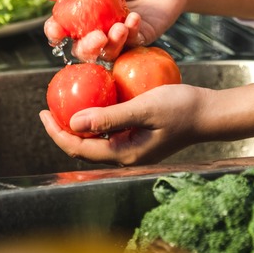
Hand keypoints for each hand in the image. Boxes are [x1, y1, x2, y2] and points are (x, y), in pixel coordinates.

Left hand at [39, 84, 208, 165]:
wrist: (211, 112)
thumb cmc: (181, 108)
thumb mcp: (144, 108)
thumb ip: (109, 117)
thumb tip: (73, 123)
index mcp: (124, 154)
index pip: (79, 148)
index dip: (56, 132)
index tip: (42, 111)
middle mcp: (126, 155)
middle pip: (84, 146)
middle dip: (63, 128)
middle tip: (49, 106)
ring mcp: (134, 147)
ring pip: (97, 138)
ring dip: (80, 122)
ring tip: (67, 102)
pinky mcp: (141, 136)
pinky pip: (111, 128)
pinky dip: (98, 115)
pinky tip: (97, 97)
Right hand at [43, 0, 186, 60]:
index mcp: (85, 10)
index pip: (63, 27)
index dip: (55, 31)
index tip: (56, 30)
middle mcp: (98, 27)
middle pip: (81, 49)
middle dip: (85, 47)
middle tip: (95, 36)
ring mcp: (118, 36)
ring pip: (105, 53)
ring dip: (110, 44)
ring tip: (118, 27)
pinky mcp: (138, 40)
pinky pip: (130, 45)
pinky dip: (130, 33)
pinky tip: (134, 17)